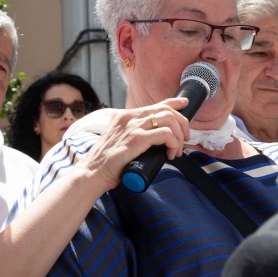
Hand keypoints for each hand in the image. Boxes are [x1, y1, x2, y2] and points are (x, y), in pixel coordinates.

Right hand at [76, 98, 190, 190]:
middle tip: (184, 139)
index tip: (185, 104)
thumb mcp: (120, 142)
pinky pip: (165, 134)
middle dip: (182, 124)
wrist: (92, 173)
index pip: (154, 104)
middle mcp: (129, 117)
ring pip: (169, 120)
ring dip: (179, 136)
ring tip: (176, 151)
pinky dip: (173, 143)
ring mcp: (132, 126)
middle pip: (165, 111)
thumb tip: (154, 141)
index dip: (173, 103)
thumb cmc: (107, 163)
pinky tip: (170, 154)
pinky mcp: (136, 138)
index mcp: (124, 116)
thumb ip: (133, 135)